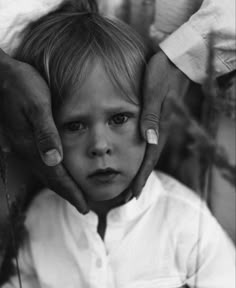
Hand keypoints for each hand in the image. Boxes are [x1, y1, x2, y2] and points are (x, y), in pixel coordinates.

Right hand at [0, 49, 88, 213]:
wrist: (1, 76)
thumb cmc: (22, 86)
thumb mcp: (37, 105)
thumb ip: (45, 132)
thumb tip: (54, 160)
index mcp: (32, 145)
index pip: (56, 177)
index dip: (71, 192)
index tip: (84, 207)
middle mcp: (27, 150)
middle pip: (51, 179)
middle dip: (68, 194)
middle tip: (83, 206)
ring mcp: (24, 145)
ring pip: (45, 173)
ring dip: (60, 186)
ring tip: (74, 194)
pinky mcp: (24, 139)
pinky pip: (40, 163)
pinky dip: (53, 173)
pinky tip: (58, 172)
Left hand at [131, 50, 190, 196]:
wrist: (173, 57)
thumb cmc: (160, 71)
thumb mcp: (153, 90)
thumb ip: (151, 114)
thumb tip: (149, 141)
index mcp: (159, 125)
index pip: (149, 157)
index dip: (140, 176)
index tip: (132, 194)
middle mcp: (160, 129)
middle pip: (148, 160)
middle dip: (139, 179)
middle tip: (126, 197)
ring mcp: (158, 125)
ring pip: (148, 153)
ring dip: (139, 170)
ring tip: (129, 185)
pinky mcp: (156, 119)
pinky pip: (148, 143)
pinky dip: (140, 156)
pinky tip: (134, 160)